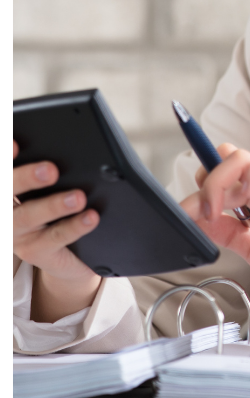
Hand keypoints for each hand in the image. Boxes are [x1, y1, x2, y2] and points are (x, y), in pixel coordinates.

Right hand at [12, 140, 101, 321]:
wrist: (73, 254)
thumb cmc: (68, 208)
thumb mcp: (65, 181)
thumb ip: (67, 165)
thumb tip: (92, 145)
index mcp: (13, 184)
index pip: (7, 168)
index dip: (7, 154)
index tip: (17, 143)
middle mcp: (9, 206)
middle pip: (9, 189)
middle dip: (27, 177)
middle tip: (51, 169)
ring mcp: (19, 232)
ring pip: (30, 215)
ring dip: (54, 205)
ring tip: (79, 197)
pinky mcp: (36, 251)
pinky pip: (54, 238)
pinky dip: (73, 227)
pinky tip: (91, 218)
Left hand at [181, 144, 249, 342]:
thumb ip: (232, 234)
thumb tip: (202, 221)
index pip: (228, 174)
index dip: (205, 183)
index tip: (189, 211)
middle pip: (228, 159)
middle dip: (205, 180)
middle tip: (199, 212)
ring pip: (243, 157)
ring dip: (219, 180)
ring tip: (215, 209)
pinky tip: (245, 198)